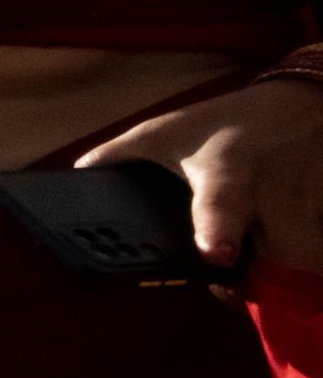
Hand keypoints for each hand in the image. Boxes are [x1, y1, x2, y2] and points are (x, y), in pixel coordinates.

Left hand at [83, 76, 322, 271]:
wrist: (302, 99)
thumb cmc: (226, 122)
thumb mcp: (169, 129)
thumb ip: (122, 153)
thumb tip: (78, 172)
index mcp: (226, 171)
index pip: (224, 201)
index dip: (219, 228)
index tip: (215, 254)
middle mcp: (273, 189)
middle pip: (278, 252)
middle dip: (259, 275)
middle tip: (233, 279)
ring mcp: (311, 200)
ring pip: (306, 257)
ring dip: (286, 269)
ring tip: (265, 262)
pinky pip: (321, 253)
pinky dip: (309, 260)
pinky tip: (293, 252)